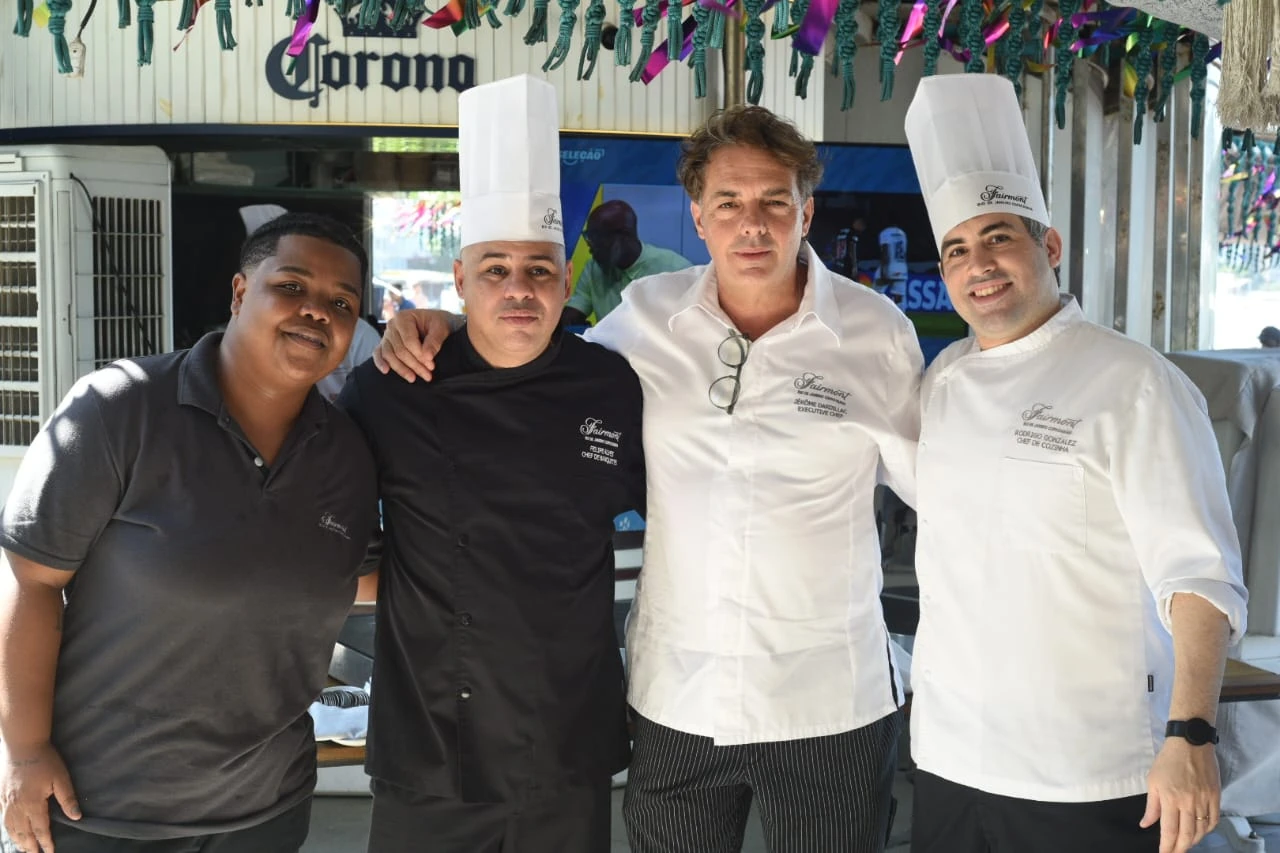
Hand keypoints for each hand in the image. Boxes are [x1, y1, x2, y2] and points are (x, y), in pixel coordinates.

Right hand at [0, 743, 79, 852]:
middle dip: (30, 846)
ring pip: (10, 827)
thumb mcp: (61, 778)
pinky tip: (10, 831)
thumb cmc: (44, 760)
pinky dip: (7, 828)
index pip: (40, 829)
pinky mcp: (1, 795)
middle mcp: (17, 806)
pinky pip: (2, 818)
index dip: (46, 842)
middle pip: (23, 832)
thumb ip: (68, 799)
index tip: (51, 851)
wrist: (22, 745)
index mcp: (33, 804)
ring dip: (17, 840)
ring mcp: (6, 801)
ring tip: (23, 849)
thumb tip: (77, 816)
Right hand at [372, 309, 453, 382]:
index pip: (408, 340)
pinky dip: (380, 362)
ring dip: (401, 369)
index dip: (419, 355)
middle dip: (414, 365)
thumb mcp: (441, 328)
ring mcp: (387, 335)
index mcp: (404, 317)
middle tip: (428, 375)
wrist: (433, 322)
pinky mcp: (385, 344)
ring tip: (413, 378)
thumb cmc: (436, 323)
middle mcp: (392, 325)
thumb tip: (427, 356)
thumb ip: (435, 341)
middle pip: (399, 350)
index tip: (431, 365)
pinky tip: (386, 371)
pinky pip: (378, 353)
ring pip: (389, 355)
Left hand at [1141, 738, 1219, 852]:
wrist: (1190, 743)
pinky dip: (1207, 830)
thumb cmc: (1167, 761)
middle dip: (1180, 848)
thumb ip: (1151, 806)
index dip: (1167, 846)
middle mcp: (1188, 802)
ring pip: (1201, 829)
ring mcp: (1204, 800)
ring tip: (1186, 845)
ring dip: (1193, 841)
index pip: (1169, 830)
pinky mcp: (1216, 796)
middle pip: (1187, 834)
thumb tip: (1145, 825)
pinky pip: (1214, 820)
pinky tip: (1201, 832)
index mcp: (1170, 798)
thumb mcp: (1153, 781)